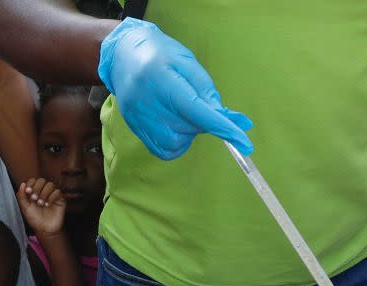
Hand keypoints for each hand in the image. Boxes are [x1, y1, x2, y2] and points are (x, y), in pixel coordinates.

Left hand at [17, 178, 65, 235]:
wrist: (45, 229)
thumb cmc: (34, 218)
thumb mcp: (25, 207)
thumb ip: (21, 196)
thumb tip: (23, 184)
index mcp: (34, 192)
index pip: (33, 180)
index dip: (31, 184)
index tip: (28, 192)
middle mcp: (44, 192)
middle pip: (42, 180)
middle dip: (37, 188)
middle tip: (34, 198)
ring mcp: (53, 195)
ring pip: (50, 185)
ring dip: (44, 193)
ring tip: (41, 203)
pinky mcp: (61, 199)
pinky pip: (58, 192)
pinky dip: (51, 197)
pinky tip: (48, 205)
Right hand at [98, 18, 253, 159]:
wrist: (122, 54)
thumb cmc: (161, 54)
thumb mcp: (188, 63)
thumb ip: (207, 91)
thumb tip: (229, 119)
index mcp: (163, 80)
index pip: (198, 111)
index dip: (222, 127)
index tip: (244, 143)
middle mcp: (147, 102)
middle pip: (190, 127)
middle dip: (202, 120)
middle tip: (195, 101)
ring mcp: (138, 118)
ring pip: (177, 142)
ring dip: (189, 132)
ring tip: (181, 111)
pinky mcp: (135, 128)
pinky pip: (163, 150)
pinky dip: (176, 143)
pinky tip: (175, 126)